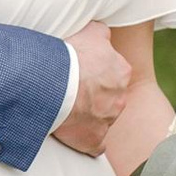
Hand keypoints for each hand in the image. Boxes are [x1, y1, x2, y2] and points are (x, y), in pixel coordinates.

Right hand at [51, 22, 130, 153]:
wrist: (54, 85)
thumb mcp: (89, 32)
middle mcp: (119, 98)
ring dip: (89, 116)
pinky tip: (74, 133)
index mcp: (120, 71)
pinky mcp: (94, 139)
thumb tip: (103, 33)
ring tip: (67, 109)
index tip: (82, 72)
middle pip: (110, 97)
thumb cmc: (70, 56)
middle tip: (73, 90)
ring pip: (102, 119)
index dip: (97, 72)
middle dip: (96, 96)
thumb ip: (101, 33)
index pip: (114, 72)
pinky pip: (94, 144)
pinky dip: (86, 140)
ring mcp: (108, 121)